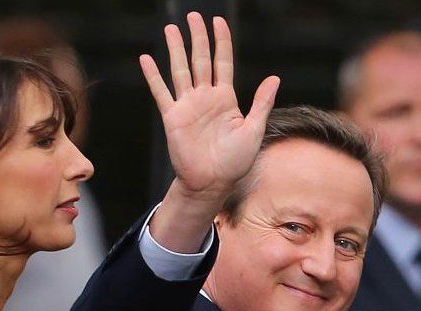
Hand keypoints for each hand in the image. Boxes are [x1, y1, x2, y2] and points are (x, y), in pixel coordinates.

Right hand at [140, 12, 279, 203]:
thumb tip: (274, 78)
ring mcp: (188, 106)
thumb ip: (261, 103)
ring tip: (171, 28)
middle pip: (201, 60)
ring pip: (181, 70)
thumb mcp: (255, 130)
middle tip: (193, 16)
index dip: (221, 42)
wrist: (213, 183)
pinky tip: (146, 59)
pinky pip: (161, 92)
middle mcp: (206, 98)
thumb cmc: (235, 162)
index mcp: (226, 99)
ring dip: (176, 49)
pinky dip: (153, 76)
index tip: (218, 21)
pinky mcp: (173, 117)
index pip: (223, 63)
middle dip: (198, 38)